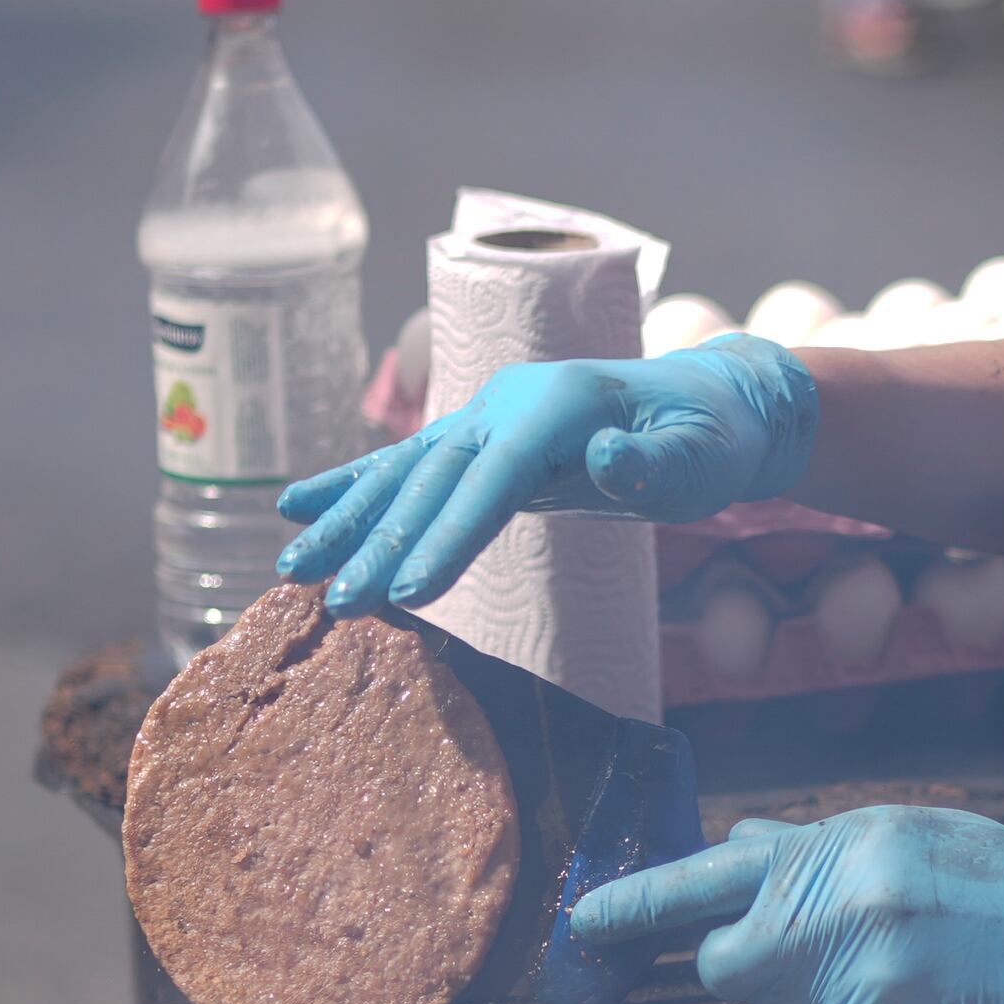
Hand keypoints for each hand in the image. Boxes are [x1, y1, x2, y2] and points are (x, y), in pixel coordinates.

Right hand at [273, 331, 819, 615]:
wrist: (711, 405)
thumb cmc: (712, 438)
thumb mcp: (705, 456)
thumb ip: (657, 463)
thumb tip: (607, 458)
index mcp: (557, 405)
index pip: (494, 477)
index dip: (449, 533)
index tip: (408, 591)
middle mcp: (508, 402)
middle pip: (434, 478)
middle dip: (379, 542)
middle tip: (331, 601)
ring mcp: (487, 416)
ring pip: (404, 471)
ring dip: (346, 521)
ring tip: (291, 569)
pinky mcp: (479, 439)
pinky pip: (407, 466)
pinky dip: (352, 488)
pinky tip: (297, 508)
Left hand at [568, 809, 1003, 1003]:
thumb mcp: (910, 836)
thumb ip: (818, 847)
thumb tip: (738, 847)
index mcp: (838, 847)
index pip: (709, 875)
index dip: (636, 905)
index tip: (583, 924)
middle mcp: (832, 912)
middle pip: (727, 963)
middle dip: (751, 967)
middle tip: (815, 959)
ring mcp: (852, 983)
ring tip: (892, 978)